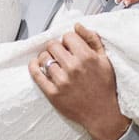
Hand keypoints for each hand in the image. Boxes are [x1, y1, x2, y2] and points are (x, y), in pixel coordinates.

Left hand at [29, 23, 130, 139]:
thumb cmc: (105, 86)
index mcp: (86, 57)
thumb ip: (92, 39)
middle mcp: (73, 68)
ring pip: (44, 58)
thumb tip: (77, 25)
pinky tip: (36, 64)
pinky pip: (36, 74)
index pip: (68, 36)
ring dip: (46, 57)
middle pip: (53, 45)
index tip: (70, 47)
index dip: (69, 40)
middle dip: (56, 47)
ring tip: (52, 62)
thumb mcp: (105, 60)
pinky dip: (34, 66)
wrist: (102, 114)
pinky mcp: (52, 93)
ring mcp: (61, 81)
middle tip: (60, 55)